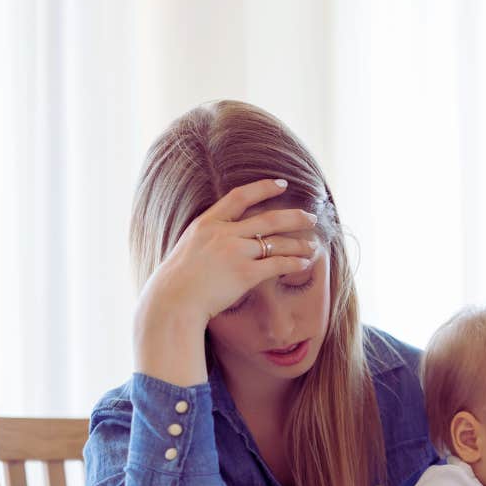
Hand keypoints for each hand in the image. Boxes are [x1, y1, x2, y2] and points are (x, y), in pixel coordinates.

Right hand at [145, 179, 318, 321]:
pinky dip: (294, 263)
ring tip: (313, 245)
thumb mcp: (188, 249)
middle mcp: (223, 233)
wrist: (172, 301)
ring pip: (276, 242)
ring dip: (299, 243)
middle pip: (268, 218)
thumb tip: (222, 244)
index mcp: (207, 223)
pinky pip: (277, 264)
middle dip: (294, 217)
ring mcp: (235, 252)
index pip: (239, 197)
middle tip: (311, 216)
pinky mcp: (244, 273)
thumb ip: (207, 241)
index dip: (263, 188)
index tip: (282, 184)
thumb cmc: (176, 283)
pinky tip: (305, 263)